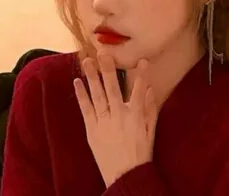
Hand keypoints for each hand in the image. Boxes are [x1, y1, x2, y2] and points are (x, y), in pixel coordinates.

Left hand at [74, 54, 157, 187]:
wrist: (125, 177)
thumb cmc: (140, 154)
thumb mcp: (150, 132)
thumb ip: (151, 109)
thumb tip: (151, 89)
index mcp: (135, 115)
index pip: (139, 90)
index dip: (141, 74)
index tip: (142, 60)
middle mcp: (118, 114)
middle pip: (113, 88)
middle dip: (108, 69)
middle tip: (103, 53)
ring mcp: (103, 121)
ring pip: (97, 95)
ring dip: (91, 77)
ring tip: (86, 61)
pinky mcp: (92, 129)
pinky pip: (86, 109)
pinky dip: (81, 95)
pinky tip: (77, 82)